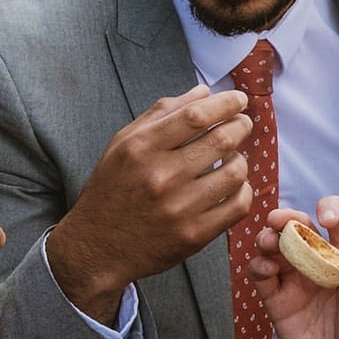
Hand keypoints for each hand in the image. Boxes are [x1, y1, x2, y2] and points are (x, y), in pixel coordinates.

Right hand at [49, 85, 252, 317]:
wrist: (96, 246)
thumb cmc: (110, 190)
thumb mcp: (121, 145)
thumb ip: (160, 115)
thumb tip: (204, 92)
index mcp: (139, 149)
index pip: (196, 116)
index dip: (225, 103)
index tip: (237, 99)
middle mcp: (159, 176)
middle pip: (222, 140)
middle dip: (240, 126)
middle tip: (242, 124)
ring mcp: (179, 208)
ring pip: (235, 172)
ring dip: (240, 159)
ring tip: (232, 157)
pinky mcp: (194, 234)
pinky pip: (237, 205)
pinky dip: (242, 190)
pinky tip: (231, 185)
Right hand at [251, 200, 338, 338]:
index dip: (333, 209)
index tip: (325, 216)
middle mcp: (320, 265)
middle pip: (300, 228)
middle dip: (288, 218)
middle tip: (278, 221)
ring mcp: (295, 281)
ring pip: (275, 247)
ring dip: (268, 239)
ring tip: (268, 244)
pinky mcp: (276, 300)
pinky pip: (261, 276)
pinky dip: (257, 267)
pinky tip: (263, 270)